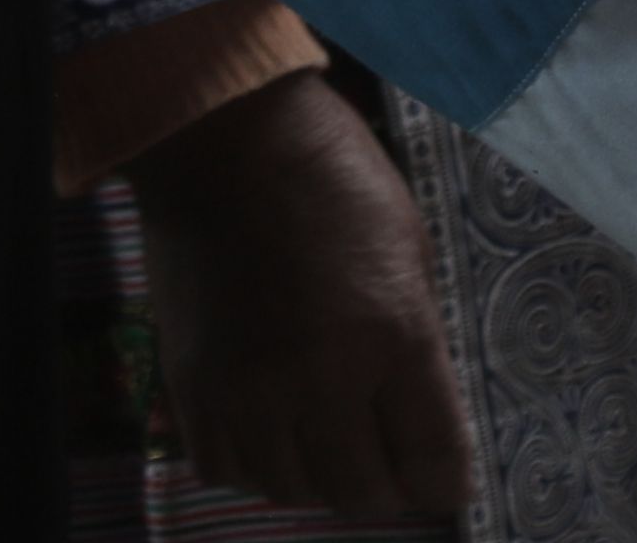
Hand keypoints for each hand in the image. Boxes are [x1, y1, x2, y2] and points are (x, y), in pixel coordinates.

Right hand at [122, 71, 472, 521]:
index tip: (443, 478)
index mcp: (390, 336)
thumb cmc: (332, 178)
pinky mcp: (191, 390)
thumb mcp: (407, 250)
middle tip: (388, 455)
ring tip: (329, 435)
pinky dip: (257, 463)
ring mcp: (246, 392)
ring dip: (320, 475)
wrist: (221, 142)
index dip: (445, 483)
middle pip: (362, 493)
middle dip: (386, 483)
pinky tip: (272, 426)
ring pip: (294, 491)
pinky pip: (227, 471)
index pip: (432, 465)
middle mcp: (318, 380)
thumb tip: (420, 425)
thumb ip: (414, 348)